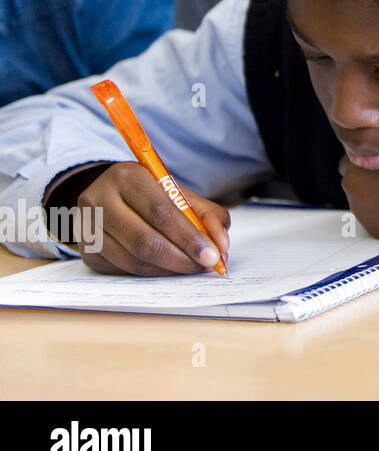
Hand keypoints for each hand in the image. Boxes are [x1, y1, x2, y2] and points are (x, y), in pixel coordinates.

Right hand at [57, 162, 230, 276]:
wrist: (112, 195)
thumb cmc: (152, 196)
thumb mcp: (181, 194)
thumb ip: (208, 216)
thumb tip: (220, 246)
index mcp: (127, 177)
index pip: (160, 212)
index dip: (189, 237)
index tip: (213, 255)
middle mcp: (99, 201)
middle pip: (144, 241)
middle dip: (182, 259)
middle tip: (205, 266)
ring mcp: (87, 228)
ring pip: (133, 261)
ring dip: (169, 270)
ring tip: (191, 267)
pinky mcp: (86, 252)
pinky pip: (123, 271)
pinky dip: (151, 274)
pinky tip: (168, 268)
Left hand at [338, 145, 378, 240]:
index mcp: (358, 161)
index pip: (351, 158)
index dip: (369, 159)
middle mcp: (353, 187)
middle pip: (355, 180)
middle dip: (369, 179)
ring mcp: (362, 211)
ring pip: (364, 200)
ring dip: (376, 197)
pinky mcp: (374, 230)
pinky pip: (376, 218)